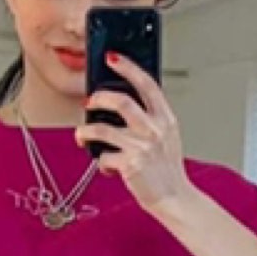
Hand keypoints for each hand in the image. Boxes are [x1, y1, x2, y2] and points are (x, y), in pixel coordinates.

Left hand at [85, 56, 194, 216]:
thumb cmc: (168, 169)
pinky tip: (106, 166)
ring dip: (85, 132)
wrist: (174, 198)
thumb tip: (123, 103)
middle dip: (99, 97)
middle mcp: (154, 130)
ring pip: (102, 129)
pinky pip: (103, 157)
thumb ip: (152, 119)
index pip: (147, 84)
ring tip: (82, 136)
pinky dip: (100, 162)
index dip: (128, 67)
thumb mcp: (168, 137)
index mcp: (166, 119)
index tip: (112, 58)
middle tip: (90, 102)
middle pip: (121, 101)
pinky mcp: (129, 164)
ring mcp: (142, 147)